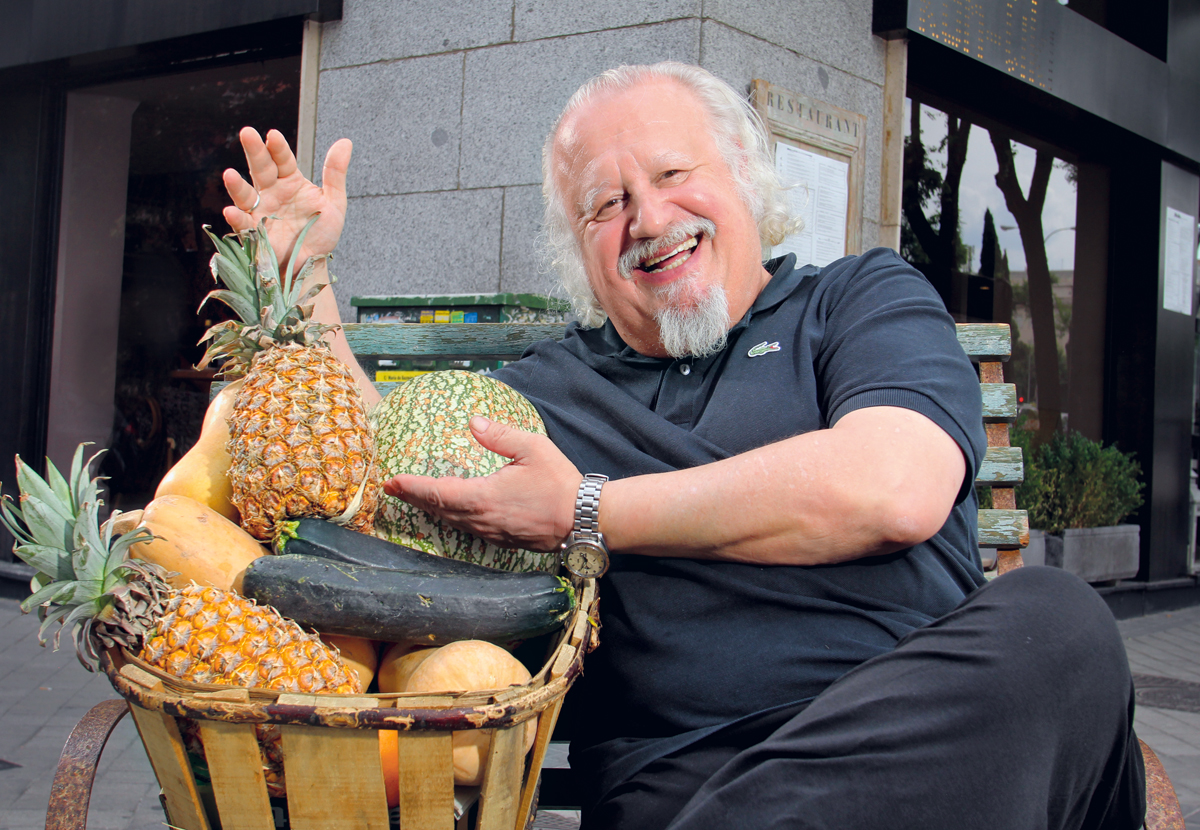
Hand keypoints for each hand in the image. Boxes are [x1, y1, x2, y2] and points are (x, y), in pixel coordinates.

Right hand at [222, 127, 351, 267]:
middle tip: (247, 134)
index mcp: (290, 182)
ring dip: (237, 185)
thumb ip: (335, 173)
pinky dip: (237, 219)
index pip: (283, 160)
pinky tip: (231, 211)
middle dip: (254, 152)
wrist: (313, 263)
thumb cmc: (320, 232)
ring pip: (246, 195)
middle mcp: (271, 193)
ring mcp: (260, 212)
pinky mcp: (255, 234)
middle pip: (261, 169)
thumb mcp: (334, 203)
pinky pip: (243, 225)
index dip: (278, 148)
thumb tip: (345, 142)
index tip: (273, 135)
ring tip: (229, 174)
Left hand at [383, 417, 581, 551]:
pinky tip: (454, 512)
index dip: (411, 487)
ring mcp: (491, 532)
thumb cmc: (559, 484)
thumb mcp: (531, 448)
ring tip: (419, 498)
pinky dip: (453, 518)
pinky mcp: (503, 540)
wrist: (584, 520)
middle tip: (395, 489)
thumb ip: (499, 435)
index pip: (436, 492)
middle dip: (415, 498)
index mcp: (482, 497)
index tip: (391, 482)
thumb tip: (473, 422)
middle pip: (439, 510)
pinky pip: (468, 528)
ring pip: (452, 522)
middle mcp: (481, 519)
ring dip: (433, 509)